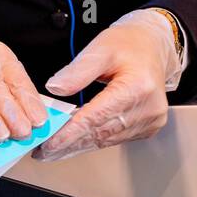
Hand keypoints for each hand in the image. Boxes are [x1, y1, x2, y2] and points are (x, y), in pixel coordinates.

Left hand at [34, 12, 177, 161]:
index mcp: (137, 87)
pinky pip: (115, 139)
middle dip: (69, 144)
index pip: (96, 117)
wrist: (153, 46)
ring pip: (106, 140)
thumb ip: (77, 71)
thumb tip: (55, 88)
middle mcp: (148, 108)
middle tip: (43, 152)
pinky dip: (93, 141)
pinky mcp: (149, 126)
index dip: (70, 133)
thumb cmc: (127, 44)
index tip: (49, 144)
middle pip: (100, 133)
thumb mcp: (100, 48)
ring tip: (54, 151)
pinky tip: (75, 143)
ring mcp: (151, 120)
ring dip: (79, 146)